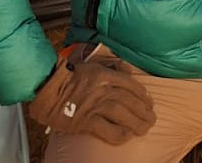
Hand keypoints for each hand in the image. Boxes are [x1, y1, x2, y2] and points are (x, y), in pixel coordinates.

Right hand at [28, 47, 154, 143]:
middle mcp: (101, 88)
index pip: (129, 84)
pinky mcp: (86, 121)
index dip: (142, 94)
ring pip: (122, 113)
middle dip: (143, 110)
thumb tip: (127, 70)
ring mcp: (94, 105)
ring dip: (136, 122)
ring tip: (145, 128)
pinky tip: (127, 136)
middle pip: (129, 100)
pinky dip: (120, 134)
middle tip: (151, 117)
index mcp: (103, 74)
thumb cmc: (70, 77)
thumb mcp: (92, 65)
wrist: (49, 90)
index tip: (148, 101)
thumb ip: (110, 67)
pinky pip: (107, 129)